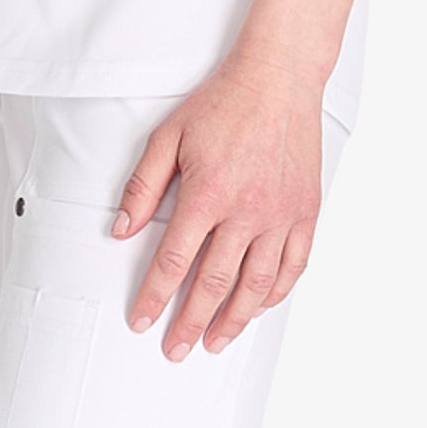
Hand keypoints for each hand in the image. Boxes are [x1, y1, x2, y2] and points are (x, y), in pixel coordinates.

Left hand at [112, 54, 326, 362]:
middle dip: (191, 322)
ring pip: (257, 284)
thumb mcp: (169, 135)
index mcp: (209, 192)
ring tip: (215, 342)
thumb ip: (143, 184)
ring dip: (234, 319)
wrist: (279, 78)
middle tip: (174, 349)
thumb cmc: (222, 102)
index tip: (141, 321)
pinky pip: (293, 266)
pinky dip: (276, 293)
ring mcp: (281, 214)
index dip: (155, 296)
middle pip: (214, 283)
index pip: (175, 260)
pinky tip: (260, 308)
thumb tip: (120, 230)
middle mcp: (247, 210)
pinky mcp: (306, 211)